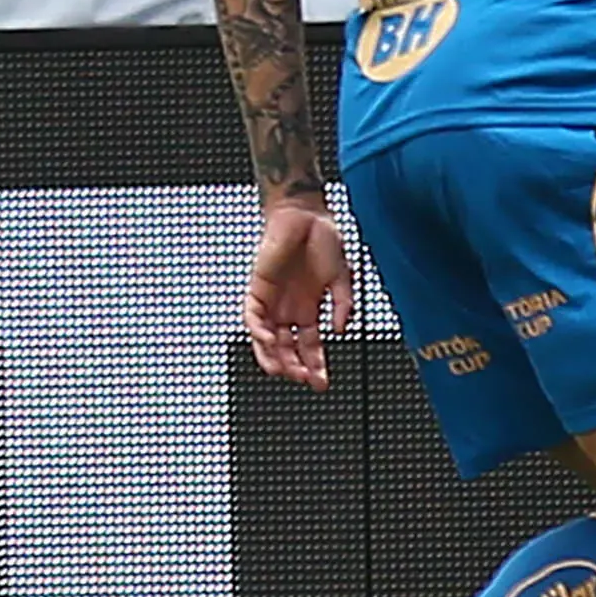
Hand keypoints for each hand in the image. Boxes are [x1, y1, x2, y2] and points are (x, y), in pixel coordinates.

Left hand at [243, 196, 355, 387]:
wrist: (306, 214)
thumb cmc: (323, 240)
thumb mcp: (343, 277)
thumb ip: (343, 305)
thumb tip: (340, 330)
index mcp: (310, 308)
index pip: (309, 346)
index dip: (315, 365)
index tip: (321, 382)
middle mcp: (289, 308)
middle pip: (287, 348)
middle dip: (295, 367)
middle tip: (304, 379)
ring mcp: (273, 300)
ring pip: (266, 338)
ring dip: (273, 356)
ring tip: (283, 370)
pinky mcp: (258, 287)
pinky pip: (252, 316)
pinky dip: (257, 331)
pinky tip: (267, 340)